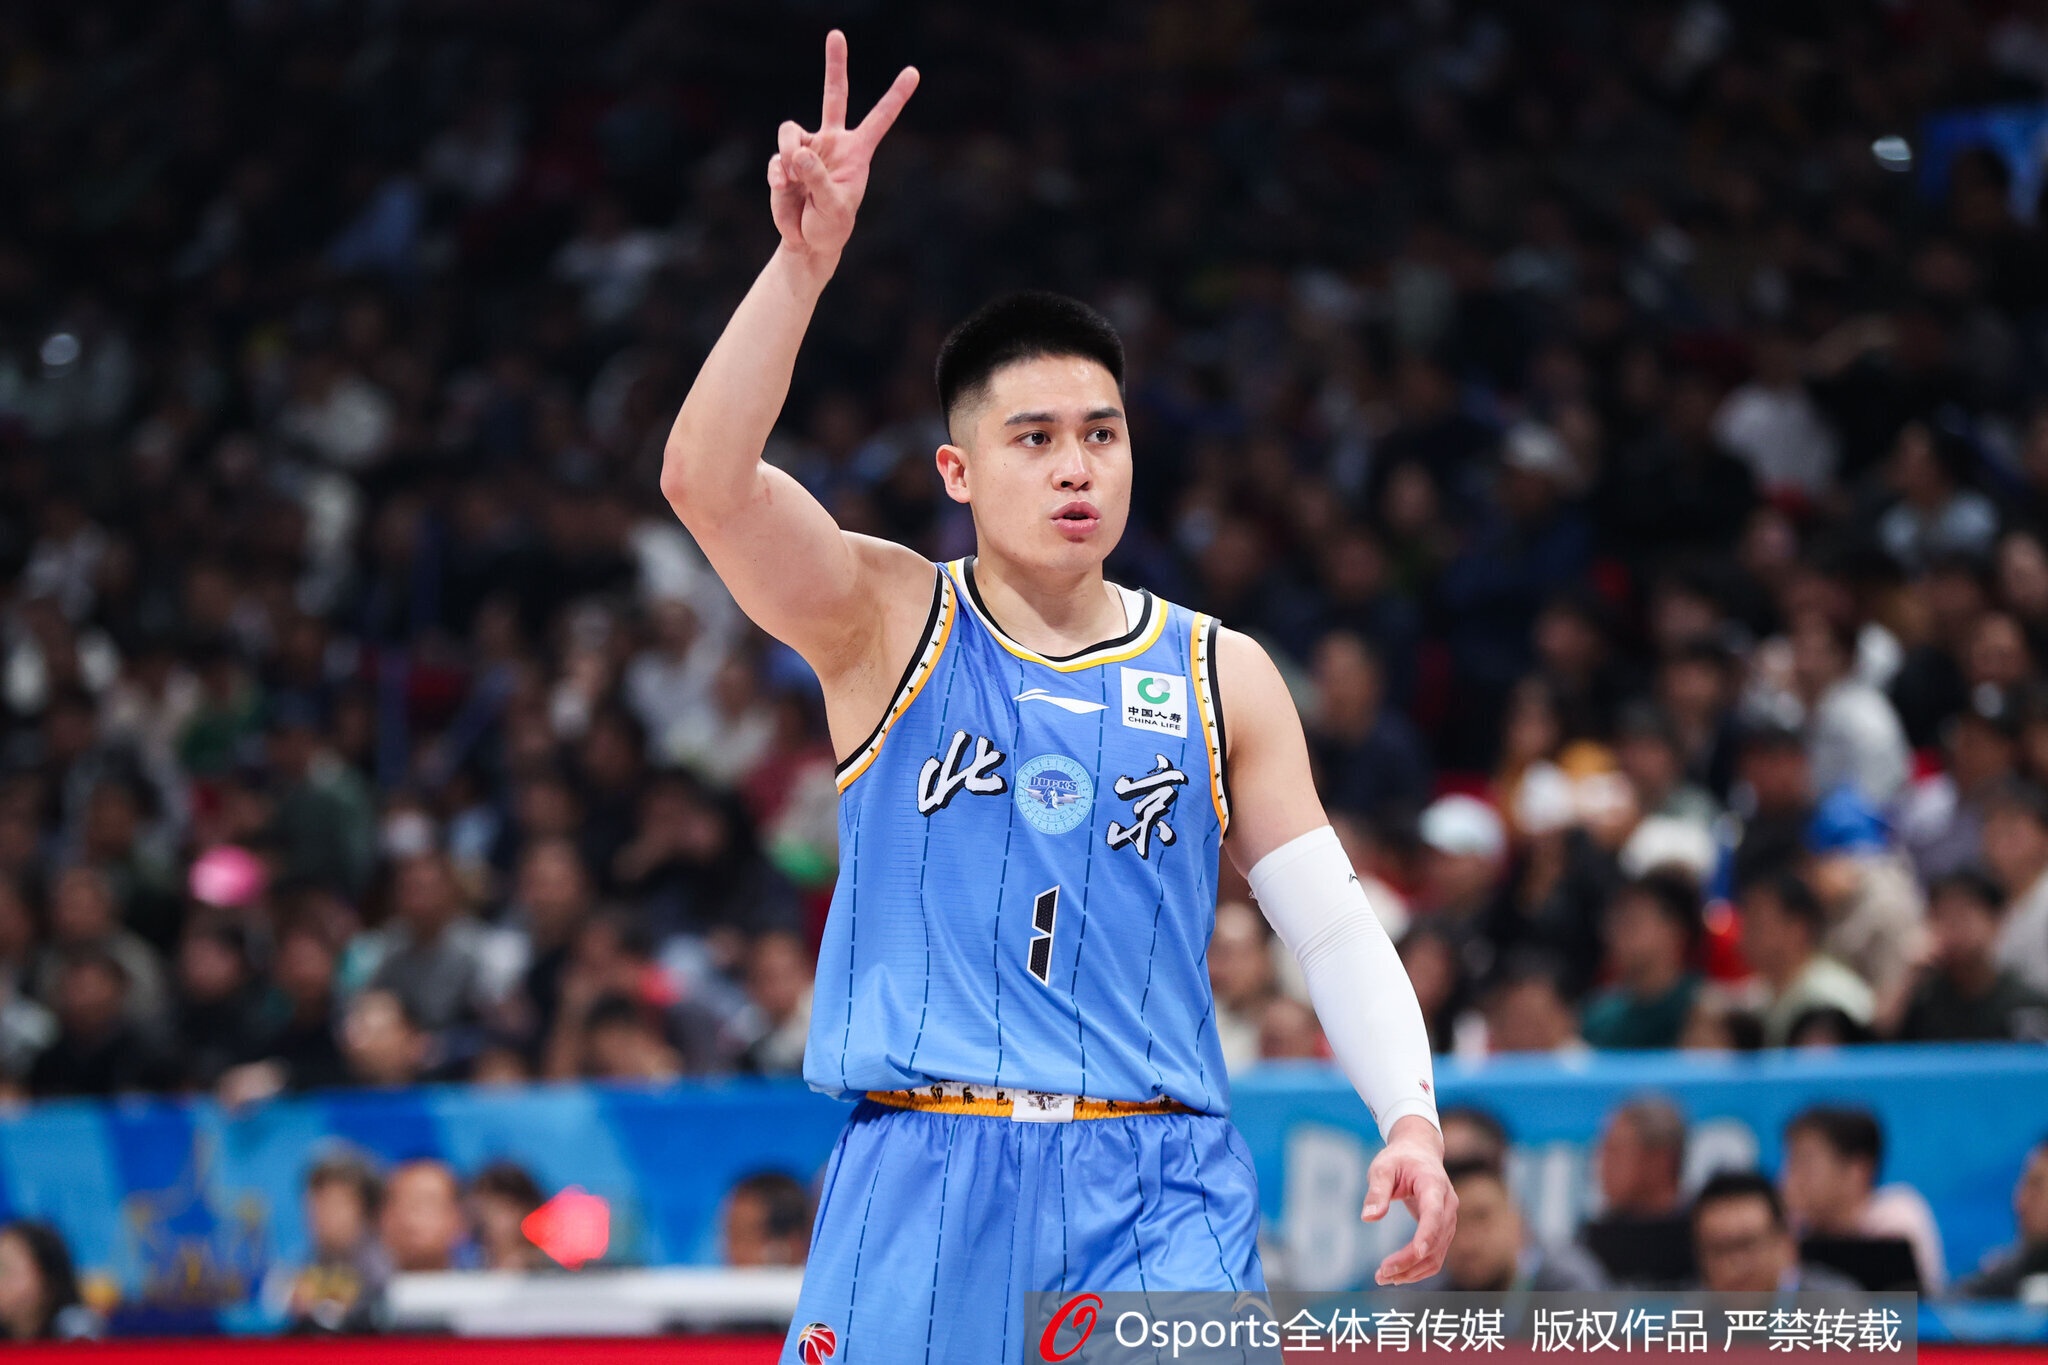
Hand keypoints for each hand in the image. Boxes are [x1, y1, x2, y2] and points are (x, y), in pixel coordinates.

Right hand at [768, 30, 918, 264]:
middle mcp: (832, 143)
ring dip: (787, 153)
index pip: (879, 118)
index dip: (896, 96)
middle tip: (836, 34)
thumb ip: (817, 177)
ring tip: (791, 179)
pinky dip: (777, 174)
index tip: (914, 71)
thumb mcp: (833, 207)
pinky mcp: (783, 161)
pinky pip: (776, 158)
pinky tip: (783, 189)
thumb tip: (797, 151)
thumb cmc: (830, 226)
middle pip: (834, 95)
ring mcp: (806, 149)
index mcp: (857, 152)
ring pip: (790, 131)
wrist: (806, 241)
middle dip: (835, 64)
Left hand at [1364, 1115, 1457, 1284]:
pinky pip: (1436, 1255)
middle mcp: (1448, 1205)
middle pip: (1435, 1240)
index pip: (1435, 1213)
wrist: (1420, 1152)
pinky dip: (1418, 1268)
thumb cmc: (1399, 1159)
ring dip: (1413, 1270)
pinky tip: (1397, 1274)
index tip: (1416, 1252)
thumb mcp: (1382, 1167)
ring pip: (1437, 1254)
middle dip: (1410, 1260)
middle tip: (1381, 1273)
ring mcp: (1449, 1219)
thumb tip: (1369, 1218)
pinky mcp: (1443, 1230)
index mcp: (1434, 1185)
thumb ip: (1377, 1191)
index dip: (1427, 1234)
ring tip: (1384, 1278)